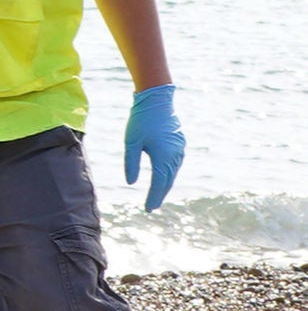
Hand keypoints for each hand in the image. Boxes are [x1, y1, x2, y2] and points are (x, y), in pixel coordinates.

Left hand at [123, 83, 184, 211]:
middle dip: (160, 194)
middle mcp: (175, 155)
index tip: (148, 209)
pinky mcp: (179, 143)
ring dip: (165, 184)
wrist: (157, 100)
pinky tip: (164, 176)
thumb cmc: (141, 121)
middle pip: (168, 180)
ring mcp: (179, 149)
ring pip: (172, 172)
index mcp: (163, 157)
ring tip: (156, 195)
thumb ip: (131, 163)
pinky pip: (175, 164)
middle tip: (152, 207)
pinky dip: (169, 173)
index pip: (159, 183)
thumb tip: (132, 182)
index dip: (154, 197)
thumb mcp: (131, 142)